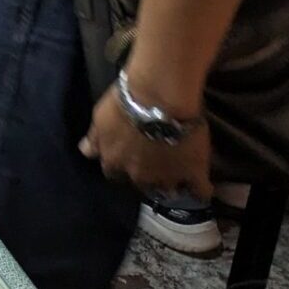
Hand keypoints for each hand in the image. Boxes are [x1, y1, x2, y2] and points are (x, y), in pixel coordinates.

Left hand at [80, 85, 212, 199]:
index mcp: (114, 161)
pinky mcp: (192, 174)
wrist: (159, 96)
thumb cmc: (126, 100)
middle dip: (147, 177)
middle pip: (141, 184)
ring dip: (172, 183)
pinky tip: (203, 186)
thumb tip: (85, 152)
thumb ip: (95, 138)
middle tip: (156, 164)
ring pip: (169, 189)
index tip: (129, 160)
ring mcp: (166, 177)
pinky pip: (200, 191)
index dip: (122, 168)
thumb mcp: (101, 117)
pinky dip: (202, 190)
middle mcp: (138, 175)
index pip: (114, 174)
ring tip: (179, 174)